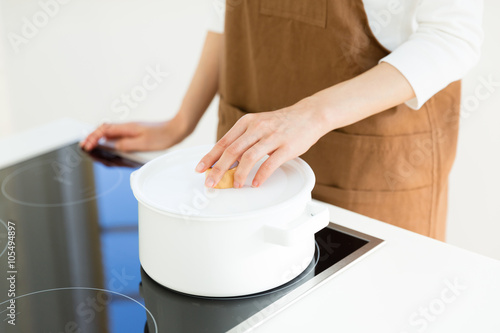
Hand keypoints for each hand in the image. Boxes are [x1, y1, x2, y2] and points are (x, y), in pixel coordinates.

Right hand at [80, 118, 188, 151]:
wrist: (177, 129)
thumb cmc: (163, 136)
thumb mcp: (143, 144)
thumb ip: (125, 145)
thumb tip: (111, 146)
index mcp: (127, 128)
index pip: (104, 130)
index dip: (93, 138)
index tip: (86, 145)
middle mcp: (128, 127)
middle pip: (105, 130)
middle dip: (93, 137)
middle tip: (85, 146)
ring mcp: (132, 129)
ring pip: (111, 132)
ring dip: (101, 138)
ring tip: (93, 146)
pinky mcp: (137, 132)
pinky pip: (119, 135)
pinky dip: (111, 139)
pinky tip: (111, 145)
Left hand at [195, 97, 330, 187]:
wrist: (309, 115)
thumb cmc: (282, 123)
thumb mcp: (259, 125)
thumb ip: (244, 140)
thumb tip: (227, 161)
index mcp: (247, 122)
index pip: (224, 142)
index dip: (210, 157)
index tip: (200, 169)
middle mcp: (257, 127)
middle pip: (232, 150)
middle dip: (218, 168)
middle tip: (211, 182)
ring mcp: (272, 136)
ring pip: (249, 157)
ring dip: (239, 174)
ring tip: (234, 185)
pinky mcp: (286, 146)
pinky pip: (270, 163)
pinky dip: (261, 175)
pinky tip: (255, 183)